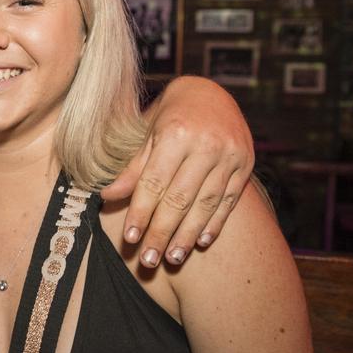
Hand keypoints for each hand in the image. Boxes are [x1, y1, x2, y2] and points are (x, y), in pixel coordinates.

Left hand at [103, 76, 252, 267]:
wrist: (210, 93)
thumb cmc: (169, 115)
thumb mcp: (147, 134)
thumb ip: (132, 167)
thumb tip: (106, 196)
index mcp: (176, 134)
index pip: (154, 182)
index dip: (141, 212)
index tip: (130, 238)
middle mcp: (207, 145)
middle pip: (180, 198)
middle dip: (162, 232)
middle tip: (148, 259)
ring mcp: (230, 156)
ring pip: (206, 204)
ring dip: (188, 235)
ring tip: (173, 258)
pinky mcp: (245, 165)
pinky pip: (229, 201)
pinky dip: (214, 223)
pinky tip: (200, 242)